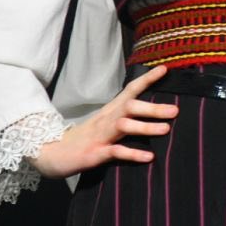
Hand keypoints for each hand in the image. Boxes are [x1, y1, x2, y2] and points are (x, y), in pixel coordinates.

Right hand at [30, 64, 178, 177]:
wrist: (50, 153)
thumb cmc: (85, 138)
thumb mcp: (106, 124)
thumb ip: (127, 118)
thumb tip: (155, 114)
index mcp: (110, 111)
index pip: (130, 91)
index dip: (147, 80)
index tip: (165, 69)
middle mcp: (106, 120)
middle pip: (130, 107)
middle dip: (153, 108)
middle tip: (176, 110)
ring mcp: (99, 136)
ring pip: (123, 126)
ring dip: (145, 127)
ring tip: (166, 129)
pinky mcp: (94, 153)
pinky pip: (115, 152)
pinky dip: (132, 154)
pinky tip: (149, 157)